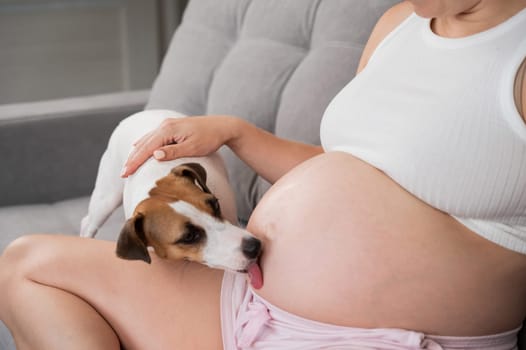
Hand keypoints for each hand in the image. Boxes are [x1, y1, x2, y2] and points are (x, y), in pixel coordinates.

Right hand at [121, 115, 237, 176]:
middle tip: (122, 174)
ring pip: (146, 140)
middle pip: (143, 144)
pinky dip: (143, 144)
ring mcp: (168, 124)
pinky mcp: (172, 126)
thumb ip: (173, 152)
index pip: (146, 148)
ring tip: (128, 165)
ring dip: (136, 152)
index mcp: (168, 130)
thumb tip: (155, 155)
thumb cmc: (209, 139)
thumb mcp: (192, 148)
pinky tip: (137, 147)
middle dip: (132, 159)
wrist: (222, 126)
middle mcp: (165, 125)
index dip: (135, 162)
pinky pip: (153, 136)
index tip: (125, 174)